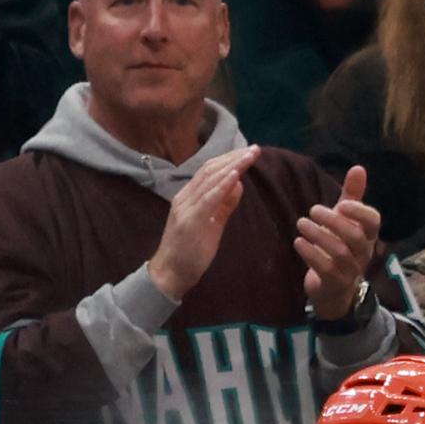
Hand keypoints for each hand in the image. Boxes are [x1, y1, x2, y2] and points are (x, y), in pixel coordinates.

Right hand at [149, 143, 255, 307]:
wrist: (169, 274)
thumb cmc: (189, 252)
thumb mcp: (212, 224)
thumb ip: (224, 204)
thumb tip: (238, 184)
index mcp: (189, 196)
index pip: (210, 171)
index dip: (229, 159)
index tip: (248, 152)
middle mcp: (185, 197)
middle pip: (211, 170)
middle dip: (234, 158)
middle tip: (254, 149)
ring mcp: (186, 207)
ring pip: (210, 180)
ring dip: (232, 166)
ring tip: (249, 156)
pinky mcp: (190, 220)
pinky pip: (208, 198)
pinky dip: (222, 185)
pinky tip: (236, 175)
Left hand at [294, 163, 382, 320]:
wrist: (333, 290)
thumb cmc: (340, 247)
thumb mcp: (345, 221)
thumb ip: (352, 196)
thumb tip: (359, 167)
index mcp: (368, 236)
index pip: (373, 221)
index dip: (359, 211)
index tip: (341, 203)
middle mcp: (363, 253)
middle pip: (355, 236)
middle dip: (333, 221)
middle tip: (312, 210)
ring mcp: (350, 271)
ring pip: (339, 252)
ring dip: (318, 235)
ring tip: (301, 223)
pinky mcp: (334, 283)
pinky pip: (325, 268)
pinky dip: (310, 253)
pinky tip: (298, 241)